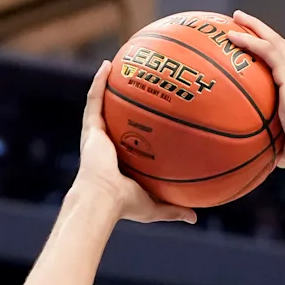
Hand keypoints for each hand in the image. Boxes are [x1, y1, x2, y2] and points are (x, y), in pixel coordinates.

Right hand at [73, 61, 195, 223]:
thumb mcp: (156, 206)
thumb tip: (195, 218)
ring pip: (102, 105)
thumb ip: (174, 209)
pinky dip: (99, 82)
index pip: (131, 141)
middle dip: (124, 102)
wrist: (104, 199)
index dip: (138, 129)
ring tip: (118, 66)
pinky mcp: (90, 129)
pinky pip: (95, 100)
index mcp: (121, 161)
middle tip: (137, 85)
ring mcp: (97, 136)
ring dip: (108, 85)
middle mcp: (108, 146)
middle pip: (117, 118)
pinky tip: (107, 66)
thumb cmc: (127, 205)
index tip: (151, 117)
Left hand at [227, 11, 284, 166]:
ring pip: (273, 40)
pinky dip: (250, 40)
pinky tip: (233, 36)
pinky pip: (266, 50)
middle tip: (243, 21)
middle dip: (262, 30)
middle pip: (280, 44)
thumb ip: (280, 147)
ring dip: (254, 26)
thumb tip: (270, 159)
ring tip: (236, 17)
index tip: (258, 45)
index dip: (273, 51)